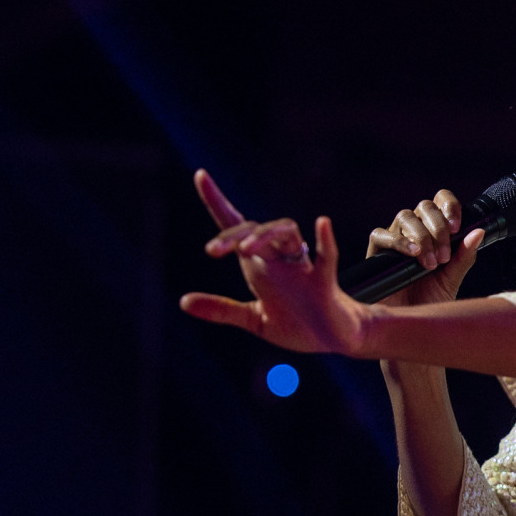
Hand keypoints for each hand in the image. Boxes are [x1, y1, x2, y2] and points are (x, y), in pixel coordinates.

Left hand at [179, 169, 367, 354]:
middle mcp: (280, 259)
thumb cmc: (296, 323)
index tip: (200, 174)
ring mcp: (303, 268)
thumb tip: (183, 301)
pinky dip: (325, 240)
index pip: (237, 225)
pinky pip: (326, 257)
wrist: (332, 340)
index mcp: (261, 265)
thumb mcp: (253, 318)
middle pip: (256, 230)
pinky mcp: (324, 284)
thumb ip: (221, 309)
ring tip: (245, 251)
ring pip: (286, 232)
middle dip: (233, 235)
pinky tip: (322, 223)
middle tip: (212, 250)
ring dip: (265, 235)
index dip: (217, 201)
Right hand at [367, 189, 483, 307]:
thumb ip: (464, 257)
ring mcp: (395, 241)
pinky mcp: (376, 254)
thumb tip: (479, 232)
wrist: (409, 329)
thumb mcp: (452, 280)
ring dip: (421, 236)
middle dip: (437, 227)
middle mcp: (414, 232)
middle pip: (424, 207)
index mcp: (435, 233)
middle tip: (444, 256)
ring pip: (404, 217)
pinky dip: (398, 241)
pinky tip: (413, 254)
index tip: (456, 227)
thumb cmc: (429, 304)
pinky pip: (380, 235)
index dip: (449, 206)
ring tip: (430, 262)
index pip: (440, 202)